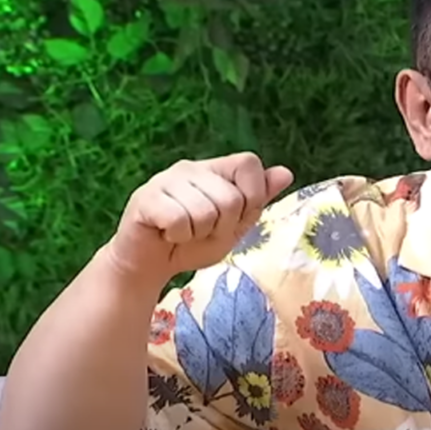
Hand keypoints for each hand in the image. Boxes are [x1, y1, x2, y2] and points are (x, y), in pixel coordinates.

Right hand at [105, 152, 292, 282]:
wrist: (150, 266)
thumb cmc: (194, 243)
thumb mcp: (235, 225)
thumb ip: (257, 200)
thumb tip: (286, 173)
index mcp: (215, 170)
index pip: (249, 163)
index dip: (252, 196)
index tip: (234, 218)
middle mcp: (191, 168)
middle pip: (231, 197)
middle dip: (222, 226)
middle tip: (202, 231)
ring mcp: (166, 180)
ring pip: (205, 211)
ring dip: (198, 234)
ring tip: (185, 232)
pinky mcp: (145, 198)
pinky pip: (179, 219)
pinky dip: (178, 236)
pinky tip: (168, 234)